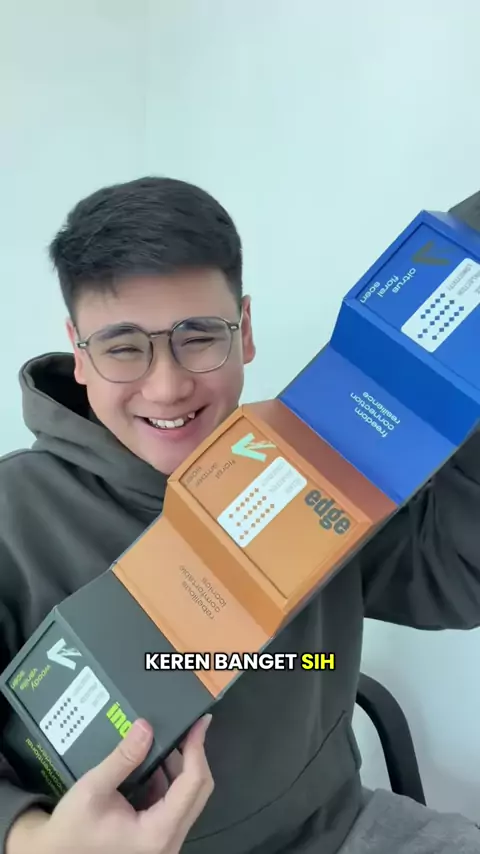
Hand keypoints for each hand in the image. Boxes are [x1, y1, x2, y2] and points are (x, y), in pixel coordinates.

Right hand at [6, 714, 212, 853]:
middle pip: (197, 792)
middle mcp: (169, 841)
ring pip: (189, 798)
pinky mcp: (158, 838)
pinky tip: (156, 761)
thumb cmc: (72, 829)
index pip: (192, 785)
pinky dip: (169, 781)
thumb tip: (146, 727)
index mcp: (157, 833)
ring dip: (181, 768)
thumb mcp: (93, 790)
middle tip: (188, 727)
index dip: (197, 750)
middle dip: (193, 756)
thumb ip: (122, 758)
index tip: (198, 723)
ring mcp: (165, 841)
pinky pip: (175, 805)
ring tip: (168, 739)